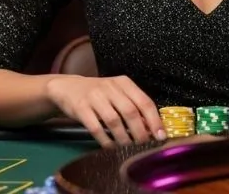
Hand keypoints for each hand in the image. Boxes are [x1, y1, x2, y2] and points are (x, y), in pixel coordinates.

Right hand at [46, 75, 165, 146]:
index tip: (160, 135)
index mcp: (124, 83)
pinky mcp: (81, 108)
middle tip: (144, 144)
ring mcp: (95, 97)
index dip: (154, 120)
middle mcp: (111, 87)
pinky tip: (111, 146)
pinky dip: (105, 140)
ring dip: (123, 137)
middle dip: (140, 131)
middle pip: (130, 111)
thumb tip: (152, 127)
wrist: (68, 87)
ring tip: (128, 146)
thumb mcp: (118, 93)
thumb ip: (134, 105)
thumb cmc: (99, 93)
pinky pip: (96, 128)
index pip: (144, 101)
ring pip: (114, 120)